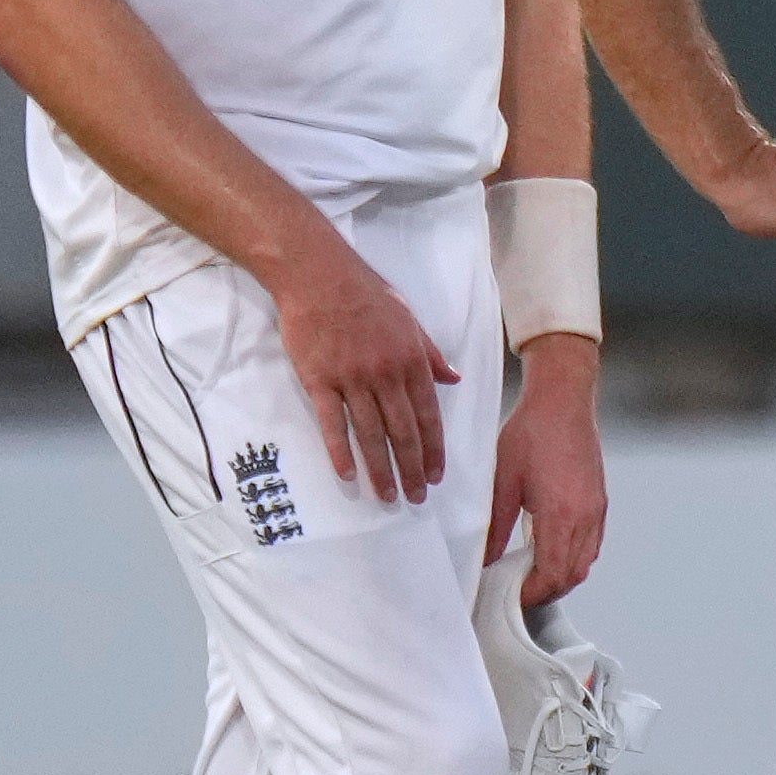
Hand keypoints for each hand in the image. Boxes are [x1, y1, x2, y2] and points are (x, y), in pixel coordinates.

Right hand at [265, 219, 462, 502]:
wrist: (320, 276)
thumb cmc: (368, 295)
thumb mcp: (411, 320)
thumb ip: (432, 354)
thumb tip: (455, 378)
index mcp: (413, 362)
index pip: (429, 416)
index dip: (434, 450)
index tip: (438, 475)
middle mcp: (387, 375)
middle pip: (404, 433)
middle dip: (413, 469)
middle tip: (417, 498)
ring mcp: (353, 379)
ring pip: (372, 434)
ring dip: (381, 469)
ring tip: (388, 496)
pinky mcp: (320, 380)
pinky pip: (333, 423)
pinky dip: (341, 451)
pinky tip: (348, 474)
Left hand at [483, 343, 608, 605]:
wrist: (563, 401)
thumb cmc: (531, 434)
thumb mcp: (502, 480)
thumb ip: (496, 526)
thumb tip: (484, 558)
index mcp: (562, 515)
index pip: (552, 575)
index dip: (531, 594)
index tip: (509, 596)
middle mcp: (586, 517)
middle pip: (573, 576)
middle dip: (546, 591)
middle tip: (516, 591)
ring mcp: (597, 510)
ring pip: (585, 563)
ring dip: (560, 576)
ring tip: (529, 572)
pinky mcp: (599, 502)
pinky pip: (591, 545)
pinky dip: (572, 558)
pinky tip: (548, 549)